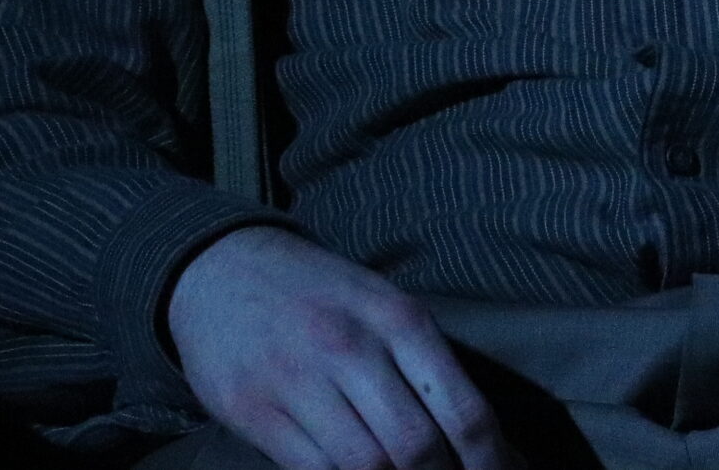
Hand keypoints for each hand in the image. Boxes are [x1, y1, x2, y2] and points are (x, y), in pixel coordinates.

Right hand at [169, 226, 509, 469]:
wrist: (222, 268)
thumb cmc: (321, 296)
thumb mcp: (383, 307)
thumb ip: (431, 372)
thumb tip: (496, 448)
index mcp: (398, 318)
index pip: (465, 411)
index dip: (493, 465)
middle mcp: (352, 347)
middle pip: (418, 448)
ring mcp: (300, 380)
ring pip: (367, 468)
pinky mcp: (256, 410)